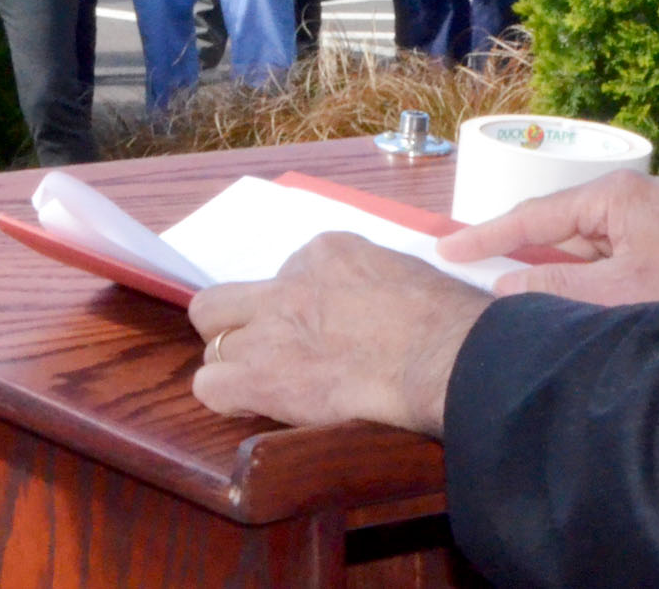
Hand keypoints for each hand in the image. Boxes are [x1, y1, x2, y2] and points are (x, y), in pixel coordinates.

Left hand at [187, 234, 488, 434]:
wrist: (444, 355)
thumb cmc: (447, 321)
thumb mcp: (403, 275)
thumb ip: (370, 283)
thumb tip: (374, 306)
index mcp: (326, 252)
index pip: (286, 275)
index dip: (296, 308)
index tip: (321, 329)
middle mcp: (289, 283)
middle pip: (222, 301)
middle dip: (237, 326)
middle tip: (268, 352)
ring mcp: (270, 328)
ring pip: (213, 344)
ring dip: (239, 366)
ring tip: (271, 387)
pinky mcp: (263, 375)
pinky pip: (210, 387)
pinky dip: (227, 400)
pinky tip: (254, 407)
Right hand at [437, 169, 658, 305]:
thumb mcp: (617, 294)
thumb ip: (555, 287)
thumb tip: (504, 287)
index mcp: (615, 196)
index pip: (534, 215)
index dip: (486, 236)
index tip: (447, 250)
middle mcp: (629, 198)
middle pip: (556, 226)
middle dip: (517, 251)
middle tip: (467, 269)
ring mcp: (647, 219)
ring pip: (582, 245)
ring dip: (554, 270)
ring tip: (511, 293)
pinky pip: (606, 257)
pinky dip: (583, 278)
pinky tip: (566, 300)